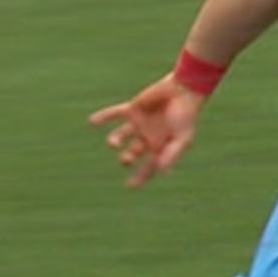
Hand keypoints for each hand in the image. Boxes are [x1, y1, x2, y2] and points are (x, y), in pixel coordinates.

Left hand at [88, 79, 206, 186]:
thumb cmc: (186, 116)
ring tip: (112, 144)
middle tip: (125, 160)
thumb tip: (162, 172)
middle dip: (127, 159)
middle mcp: (148, 137)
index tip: (130, 186)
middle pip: (133, 153)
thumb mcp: (182, 138)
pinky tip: (92, 122)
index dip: (140, 178)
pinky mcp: (133, 109)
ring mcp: (139, 123)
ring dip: (115, 141)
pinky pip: (115, 114)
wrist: (183, 90)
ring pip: (122, 135)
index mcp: (160, 147)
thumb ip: (172, 155)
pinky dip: (103, 117)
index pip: (148, 167)